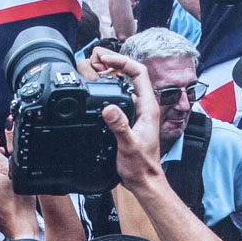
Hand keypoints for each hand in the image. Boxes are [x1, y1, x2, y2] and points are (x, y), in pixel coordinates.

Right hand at [85, 49, 164, 191]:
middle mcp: (144, 106)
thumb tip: (109, 108)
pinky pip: (119, 97)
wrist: (144, 181)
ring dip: (109, 76)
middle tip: (94, 61)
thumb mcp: (128, 145)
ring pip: (124, 85)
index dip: (122, 62)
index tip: (104, 60)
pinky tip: (97, 93)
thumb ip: (120, 126)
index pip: (139, 73)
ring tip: (93, 71)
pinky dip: (108, 90)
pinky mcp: (130, 119)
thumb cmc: (141, 166)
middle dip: (113, 64)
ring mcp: (137, 112)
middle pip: (131, 74)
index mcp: (148, 108)